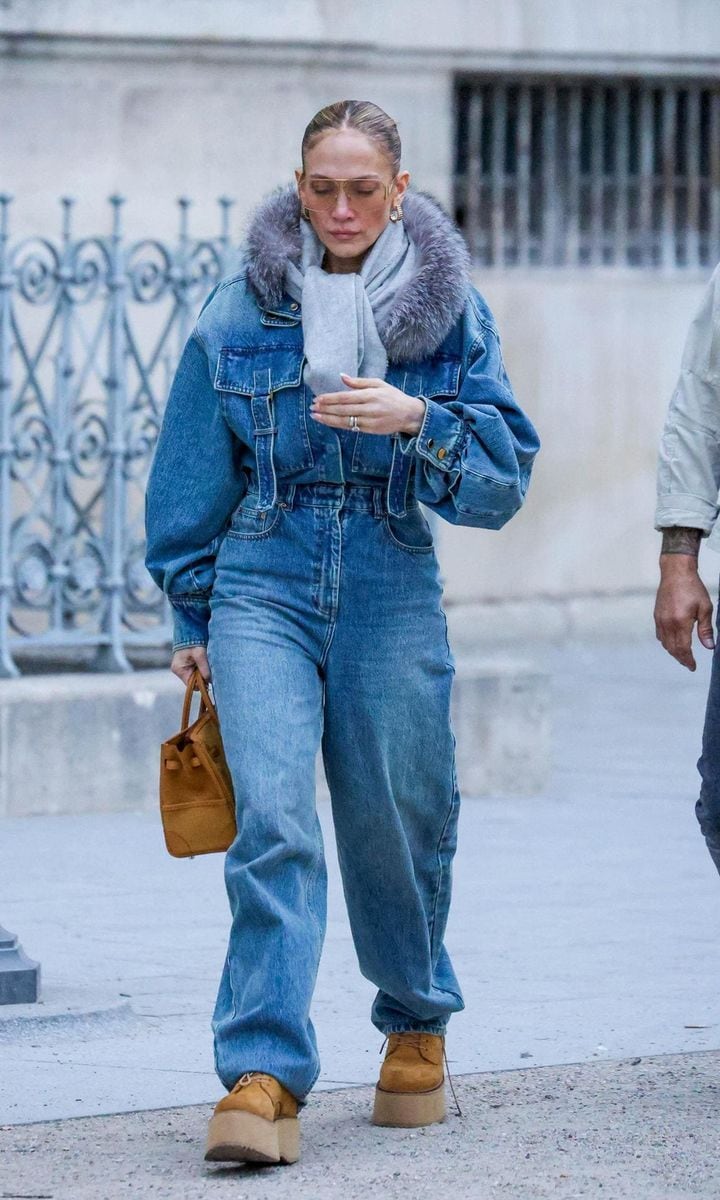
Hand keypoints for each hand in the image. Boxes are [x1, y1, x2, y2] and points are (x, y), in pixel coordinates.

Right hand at [171, 644, 210, 684]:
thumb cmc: (193, 642)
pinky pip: (196, 671)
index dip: (201, 683)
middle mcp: (179, 671)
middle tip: (209, 667)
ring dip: (203, 671)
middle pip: (194, 681)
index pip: (191, 685)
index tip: (209, 676)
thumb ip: (204, 668)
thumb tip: (210, 681)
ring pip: (196, 676)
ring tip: (206, 662)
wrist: (189, 630)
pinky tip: (204, 661)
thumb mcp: (200, 655)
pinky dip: (202, 668)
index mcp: (179, 669)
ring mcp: (183, 668)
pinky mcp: (187, 665)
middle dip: (202, 676)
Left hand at [310, 373, 424, 435]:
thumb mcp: (379, 384)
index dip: (330, 399)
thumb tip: (341, 376)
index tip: (317, 398)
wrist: (409, 415)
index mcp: (370, 395)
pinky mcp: (370, 430)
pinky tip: (327, 421)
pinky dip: (337, 424)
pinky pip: (350, 427)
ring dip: (327, 419)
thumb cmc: (393, 397)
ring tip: (315, 416)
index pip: (345, 397)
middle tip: (312, 407)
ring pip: (344, 421)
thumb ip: (359, 382)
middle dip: (325, 409)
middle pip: (342, 409)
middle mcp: (369, 408)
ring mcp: (369, 421)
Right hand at [654, 555, 714, 669]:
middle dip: (681, 658)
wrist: (676, 573)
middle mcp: (667, 623)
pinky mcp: (657, 616)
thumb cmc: (692, 588)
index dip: (688, 660)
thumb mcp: (705, 608)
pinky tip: (673, 642)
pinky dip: (666, 642)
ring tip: (683, 655)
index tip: (693, 667)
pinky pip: (660, 635)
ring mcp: (660, 620)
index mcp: (680, 622)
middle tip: (689, 664)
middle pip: (672, 649)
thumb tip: (710, 647)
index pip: (683, 648)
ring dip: (673, 652)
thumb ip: (706, 629)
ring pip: (665, 643)